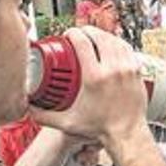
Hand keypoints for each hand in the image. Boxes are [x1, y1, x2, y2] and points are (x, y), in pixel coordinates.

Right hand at [30, 27, 145, 146]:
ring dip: (103, 35)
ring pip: (115, 40)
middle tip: (80, 34)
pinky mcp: (137, 71)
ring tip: (95, 37)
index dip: (73, 33)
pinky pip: (127, 49)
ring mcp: (127, 69)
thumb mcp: (68, 123)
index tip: (69, 35)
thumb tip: (28, 108)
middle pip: (99, 37)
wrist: (127, 134)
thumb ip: (44, 116)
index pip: (82, 42)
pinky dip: (118, 43)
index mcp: (94, 77)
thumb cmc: (101, 129)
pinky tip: (112, 45)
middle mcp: (113, 70)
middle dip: (88, 31)